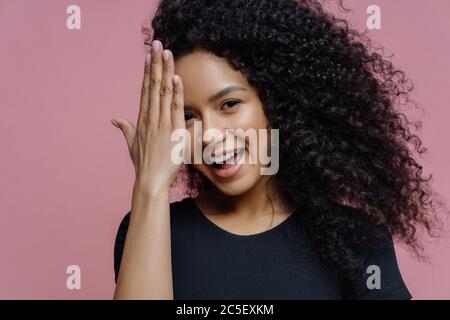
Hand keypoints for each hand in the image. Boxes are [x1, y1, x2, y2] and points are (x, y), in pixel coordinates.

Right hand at [111, 40, 184, 192]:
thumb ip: (125, 129)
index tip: (148, 56)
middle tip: (157, 44)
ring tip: (166, 53)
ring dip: (165, 71)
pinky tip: (175, 78)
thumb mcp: (131, 145)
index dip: (147, 72)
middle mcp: (150, 118)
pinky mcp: (172, 131)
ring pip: (163, 92)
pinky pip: (175, 108)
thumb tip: (115, 120)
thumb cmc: (143, 165)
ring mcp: (161, 123)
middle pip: (152, 86)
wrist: (150, 181)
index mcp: (142, 119)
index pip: (145, 90)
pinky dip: (176, 93)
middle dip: (155, 64)